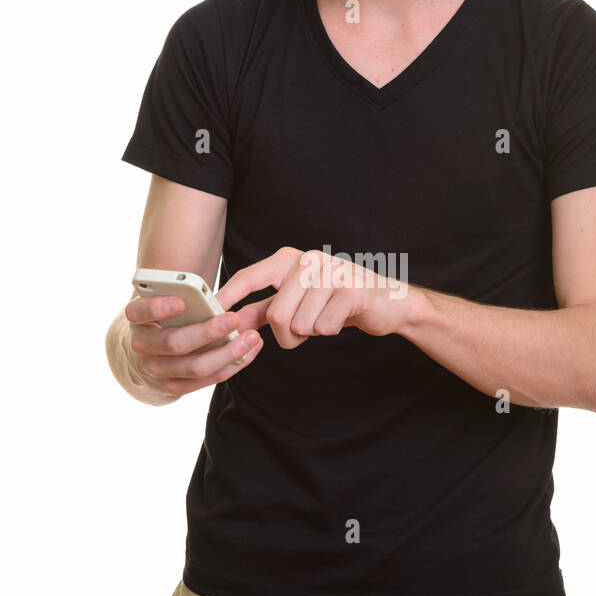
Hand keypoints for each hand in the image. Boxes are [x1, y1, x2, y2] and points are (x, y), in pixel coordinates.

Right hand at [124, 293, 262, 395]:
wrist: (146, 353)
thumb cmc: (163, 319)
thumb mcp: (162, 304)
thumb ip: (180, 297)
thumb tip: (211, 299)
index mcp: (136, 320)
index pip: (140, 312)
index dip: (159, 308)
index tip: (182, 302)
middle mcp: (141, 348)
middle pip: (175, 343)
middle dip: (208, 332)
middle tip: (234, 318)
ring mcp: (157, 371)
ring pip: (196, 366)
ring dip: (228, 352)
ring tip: (252, 337)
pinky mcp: (174, 387)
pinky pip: (208, 379)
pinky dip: (232, 366)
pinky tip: (249, 352)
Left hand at [215, 246, 406, 350]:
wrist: (386, 302)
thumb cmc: (334, 302)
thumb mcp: (296, 301)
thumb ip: (263, 309)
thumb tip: (228, 321)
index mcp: (289, 259)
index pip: (249, 277)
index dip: (228, 297)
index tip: (209, 314)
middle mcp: (307, 260)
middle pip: (275, 314)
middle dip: (286, 336)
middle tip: (302, 333)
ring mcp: (331, 272)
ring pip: (299, 324)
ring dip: (310, 334)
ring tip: (323, 321)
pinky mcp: (351, 290)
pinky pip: (323, 327)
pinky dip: (329, 332)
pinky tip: (339, 319)